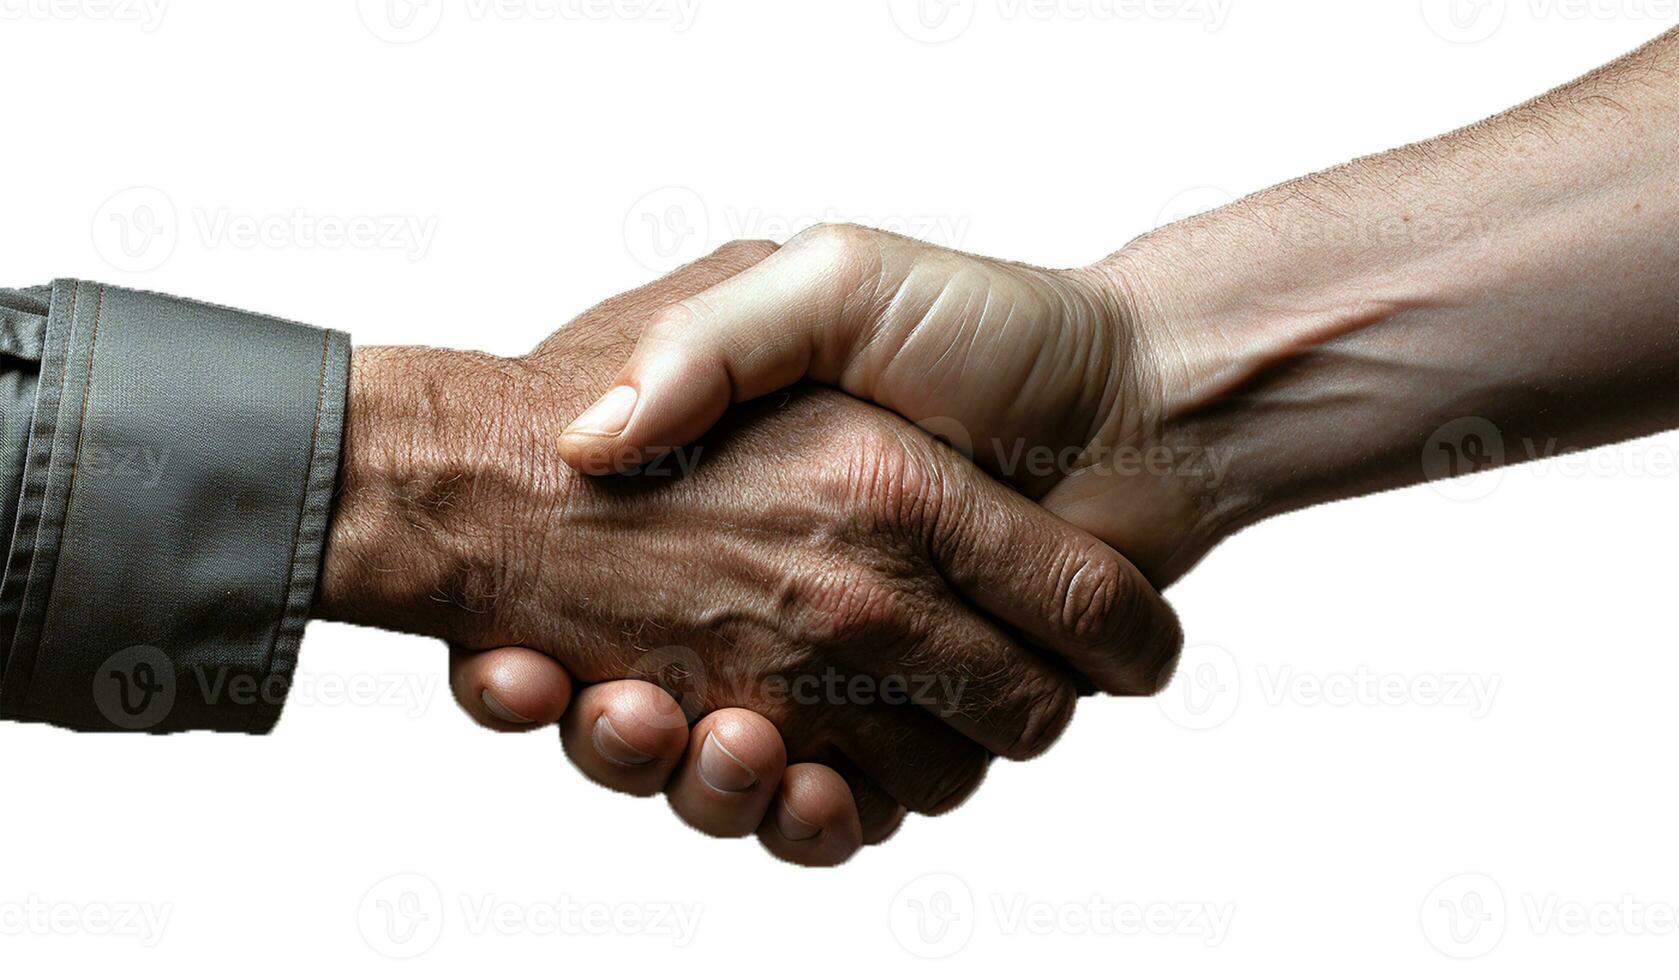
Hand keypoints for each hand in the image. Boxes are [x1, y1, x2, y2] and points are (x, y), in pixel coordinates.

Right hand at [318, 242, 1180, 864]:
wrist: (1136, 395)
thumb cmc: (988, 330)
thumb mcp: (830, 283)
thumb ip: (713, 340)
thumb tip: (592, 439)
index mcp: (744, 519)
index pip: (602, 602)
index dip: (535, 660)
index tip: (515, 662)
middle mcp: (787, 606)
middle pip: (661, 717)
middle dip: (625, 738)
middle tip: (617, 703)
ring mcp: (853, 676)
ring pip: (742, 782)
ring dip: (705, 783)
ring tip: (692, 732)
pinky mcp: (924, 732)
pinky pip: (840, 812)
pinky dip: (807, 822)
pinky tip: (801, 788)